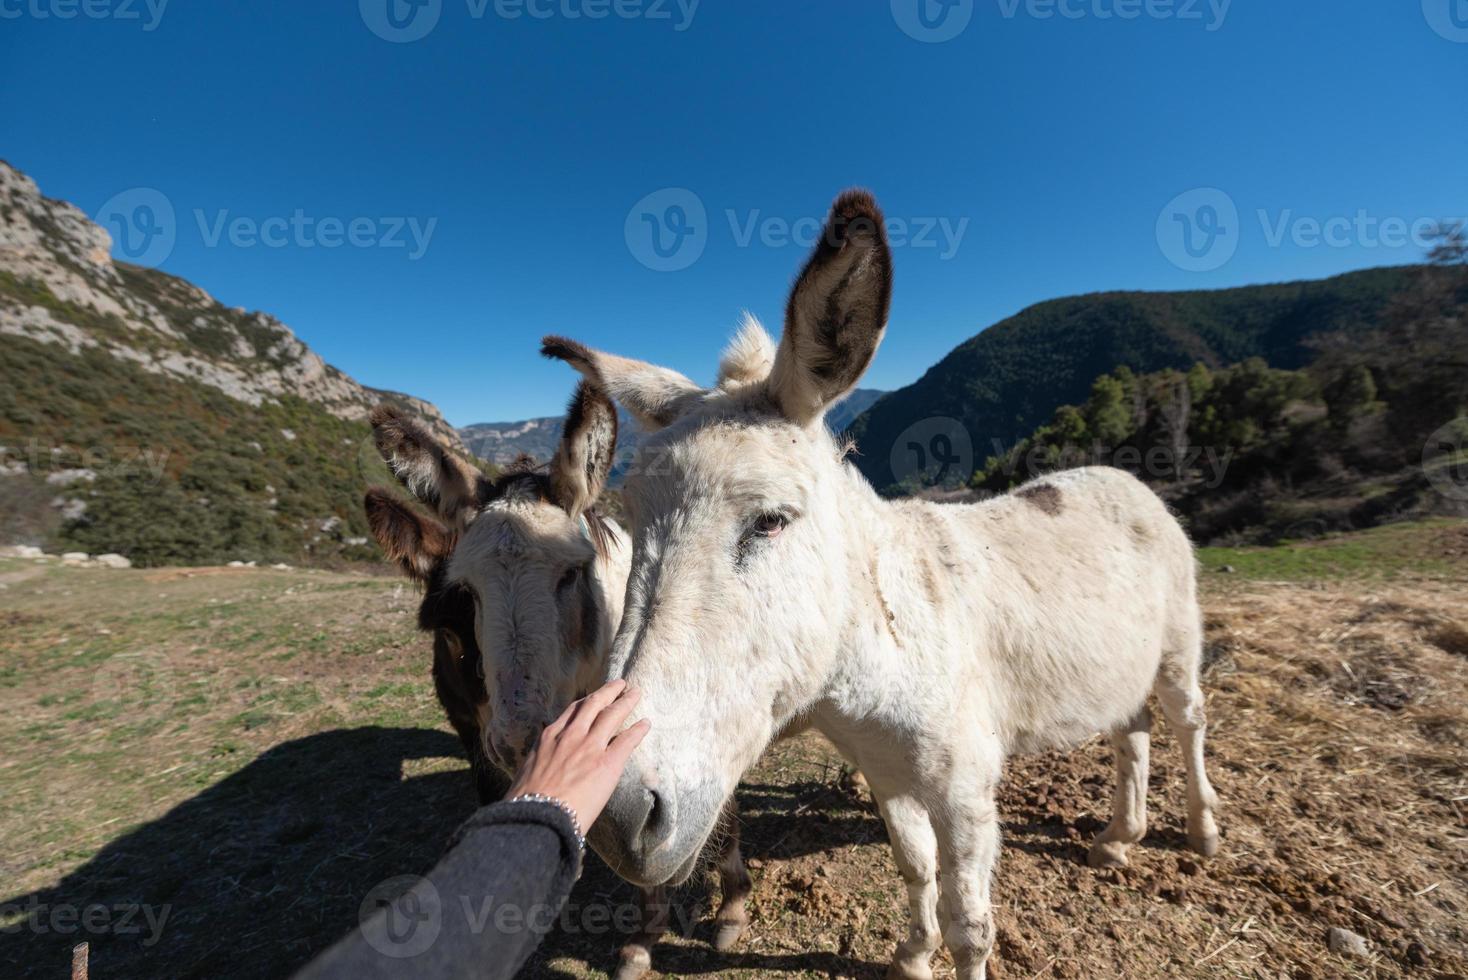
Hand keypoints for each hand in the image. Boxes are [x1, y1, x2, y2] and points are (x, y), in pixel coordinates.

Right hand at [506, 679, 650, 832]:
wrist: (537, 817)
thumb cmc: (526, 803)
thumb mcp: (526, 772)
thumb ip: (539, 761)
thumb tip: (541, 765)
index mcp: (549, 737)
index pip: (572, 711)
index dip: (587, 702)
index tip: (594, 696)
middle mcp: (570, 736)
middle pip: (594, 705)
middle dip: (608, 692)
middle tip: (620, 684)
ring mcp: (590, 747)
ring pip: (612, 715)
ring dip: (626, 702)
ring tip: (636, 693)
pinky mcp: (607, 764)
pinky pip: (627, 740)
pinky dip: (638, 730)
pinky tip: (646, 724)